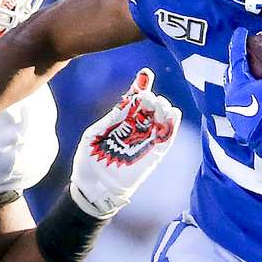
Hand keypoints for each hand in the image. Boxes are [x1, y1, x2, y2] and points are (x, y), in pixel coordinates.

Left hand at [70, 69, 181, 216]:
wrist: (94, 188)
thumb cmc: (89, 161)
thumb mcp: (95, 134)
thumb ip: (112, 118)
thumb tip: (127, 99)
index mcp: (121, 120)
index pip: (135, 98)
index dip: (141, 85)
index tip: (146, 74)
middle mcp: (136, 128)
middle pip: (151, 106)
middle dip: (152, 98)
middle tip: (146, 97)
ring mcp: (146, 140)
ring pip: (162, 119)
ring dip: (163, 109)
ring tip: (158, 106)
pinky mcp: (155, 154)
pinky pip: (167, 137)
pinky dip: (172, 125)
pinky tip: (172, 114)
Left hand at [223, 27, 261, 158]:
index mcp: (238, 84)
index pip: (237, 58)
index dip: (239, 43)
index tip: (240, 31)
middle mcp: (232, 97)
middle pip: (230, 76)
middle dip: (235, 65)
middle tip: (241, 57)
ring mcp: (234, 112)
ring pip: (233, 92)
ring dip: (239, 83)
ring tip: (247, 79)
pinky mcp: (240, 124)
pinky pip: (239, 106)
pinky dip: (245, 99)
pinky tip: (252, 102)